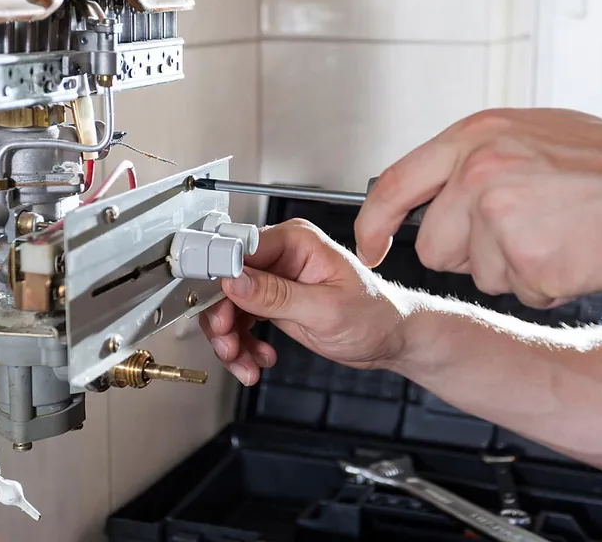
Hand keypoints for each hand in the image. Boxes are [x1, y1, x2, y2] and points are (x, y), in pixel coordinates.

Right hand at [199, 219, 401, 385]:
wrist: (388, 337)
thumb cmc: (373, 314)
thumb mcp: (325, 308)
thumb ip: (277, 295)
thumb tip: (235, 280)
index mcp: (296, 241)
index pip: (242, 249)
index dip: (222, 276)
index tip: (213, 305)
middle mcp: (281, 256)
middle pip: (228, 281)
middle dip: (224, 317)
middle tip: (228, 344)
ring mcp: (274, 280)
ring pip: (229, 306)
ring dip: (230, 338)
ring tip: (244, 361)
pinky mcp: (272, 302)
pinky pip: (240, 322)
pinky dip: (242, 345)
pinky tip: (256, 359)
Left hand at [355, 108, 601, 306]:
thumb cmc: (599, 163)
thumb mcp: (526, 137)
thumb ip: (473, 161)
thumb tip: (427, 195)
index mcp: (475, 136)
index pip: (394, 185)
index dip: (374, 223)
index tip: (369, 246)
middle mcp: (480, 172)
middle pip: (434, 247)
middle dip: (470, 252)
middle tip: (522, 228)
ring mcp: (503, 216)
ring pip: (479, 273)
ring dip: (515, 266)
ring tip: (556, 231)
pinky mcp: (530, 260)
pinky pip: (520, 291)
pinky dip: (546, 283)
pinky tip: (573, 250)